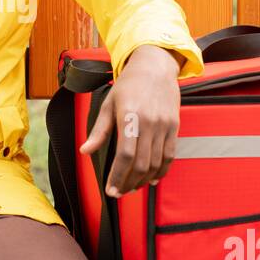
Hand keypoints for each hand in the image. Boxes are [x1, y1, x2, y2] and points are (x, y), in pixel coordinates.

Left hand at [79, 44, 182, 197]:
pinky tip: (152, 179)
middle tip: (119, 192)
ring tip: (132, 187)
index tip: (111, 189)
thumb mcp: (108, 104)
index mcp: (130, 116)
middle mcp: (149, 122)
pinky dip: (161, 171)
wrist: (155, 67)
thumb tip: (85, 151)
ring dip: (143, 180)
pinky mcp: (174, 127)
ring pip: (156, 163)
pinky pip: (169, 155)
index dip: (117, 176)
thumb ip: (99, 130)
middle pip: (141, 163)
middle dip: (129, 183)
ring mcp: (164, 125)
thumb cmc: (128, 85)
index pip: (124, 155)